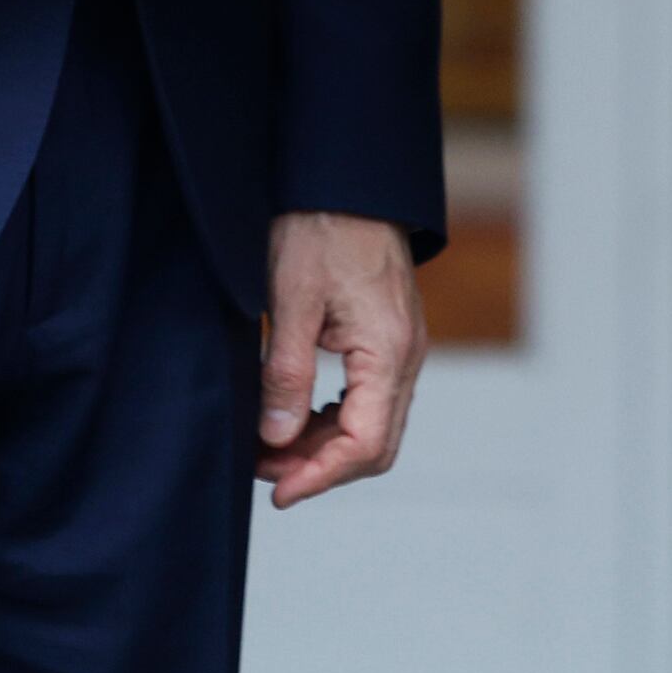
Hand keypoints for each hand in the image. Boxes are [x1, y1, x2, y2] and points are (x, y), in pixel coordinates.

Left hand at [256, 209, 423, 508]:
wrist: (347, 179)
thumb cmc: (321, 226)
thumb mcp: (291, 300)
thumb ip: (287, 374)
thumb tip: (278, 438)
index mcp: (389, 351)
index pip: (365, 444)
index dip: (319, 477)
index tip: (276, 492)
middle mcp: (407, 355)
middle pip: (376, 445)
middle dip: (321, 468)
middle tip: (264, 471)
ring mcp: (403, 348)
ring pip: (374, 425)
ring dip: (325, 446)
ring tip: (271, 446)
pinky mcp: (391, 339)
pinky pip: (372, 399)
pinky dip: (336, 419)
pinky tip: (298, 414)